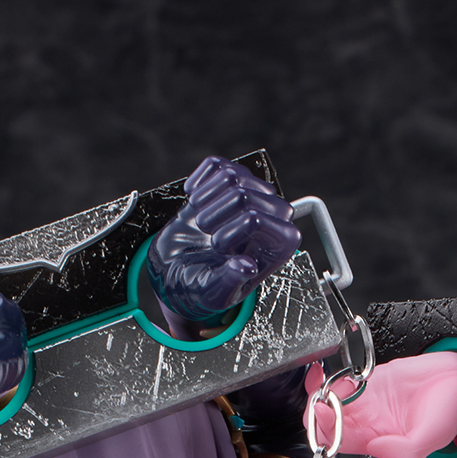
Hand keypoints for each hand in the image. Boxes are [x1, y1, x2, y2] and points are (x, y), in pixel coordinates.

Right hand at [143, 156, 299, 326]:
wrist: (178, 270)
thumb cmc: (202, 284)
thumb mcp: (215, 292)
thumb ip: (232, 281)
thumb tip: (247, 266)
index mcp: (278, 246)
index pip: (260, 219)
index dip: (233, 230)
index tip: (217, 246)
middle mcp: (271, 217)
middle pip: (245, 194)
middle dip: (216, 214)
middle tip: (205, 232)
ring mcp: (252, 193)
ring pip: (231, 175)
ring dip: (205, 199)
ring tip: (200, 221)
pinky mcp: (230, 180)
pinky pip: (216, 165)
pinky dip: (198, 182)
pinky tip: (195, 201)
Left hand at [308, 351, 456, 457]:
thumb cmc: (452, 413)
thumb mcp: (431, 438)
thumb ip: (403, 450)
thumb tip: (374, 448)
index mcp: (379, 441)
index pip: (339, 443)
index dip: (325, 430)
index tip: (325, 412)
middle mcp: (369, 424)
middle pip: (327, 425)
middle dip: (316, 411)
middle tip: (320, 396)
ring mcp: (368, 402)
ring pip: (330, 404)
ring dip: (320, 393)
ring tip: (321, 380)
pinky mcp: (372, 381)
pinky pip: (342, 383)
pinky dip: (329, 379)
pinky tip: (327, 372)